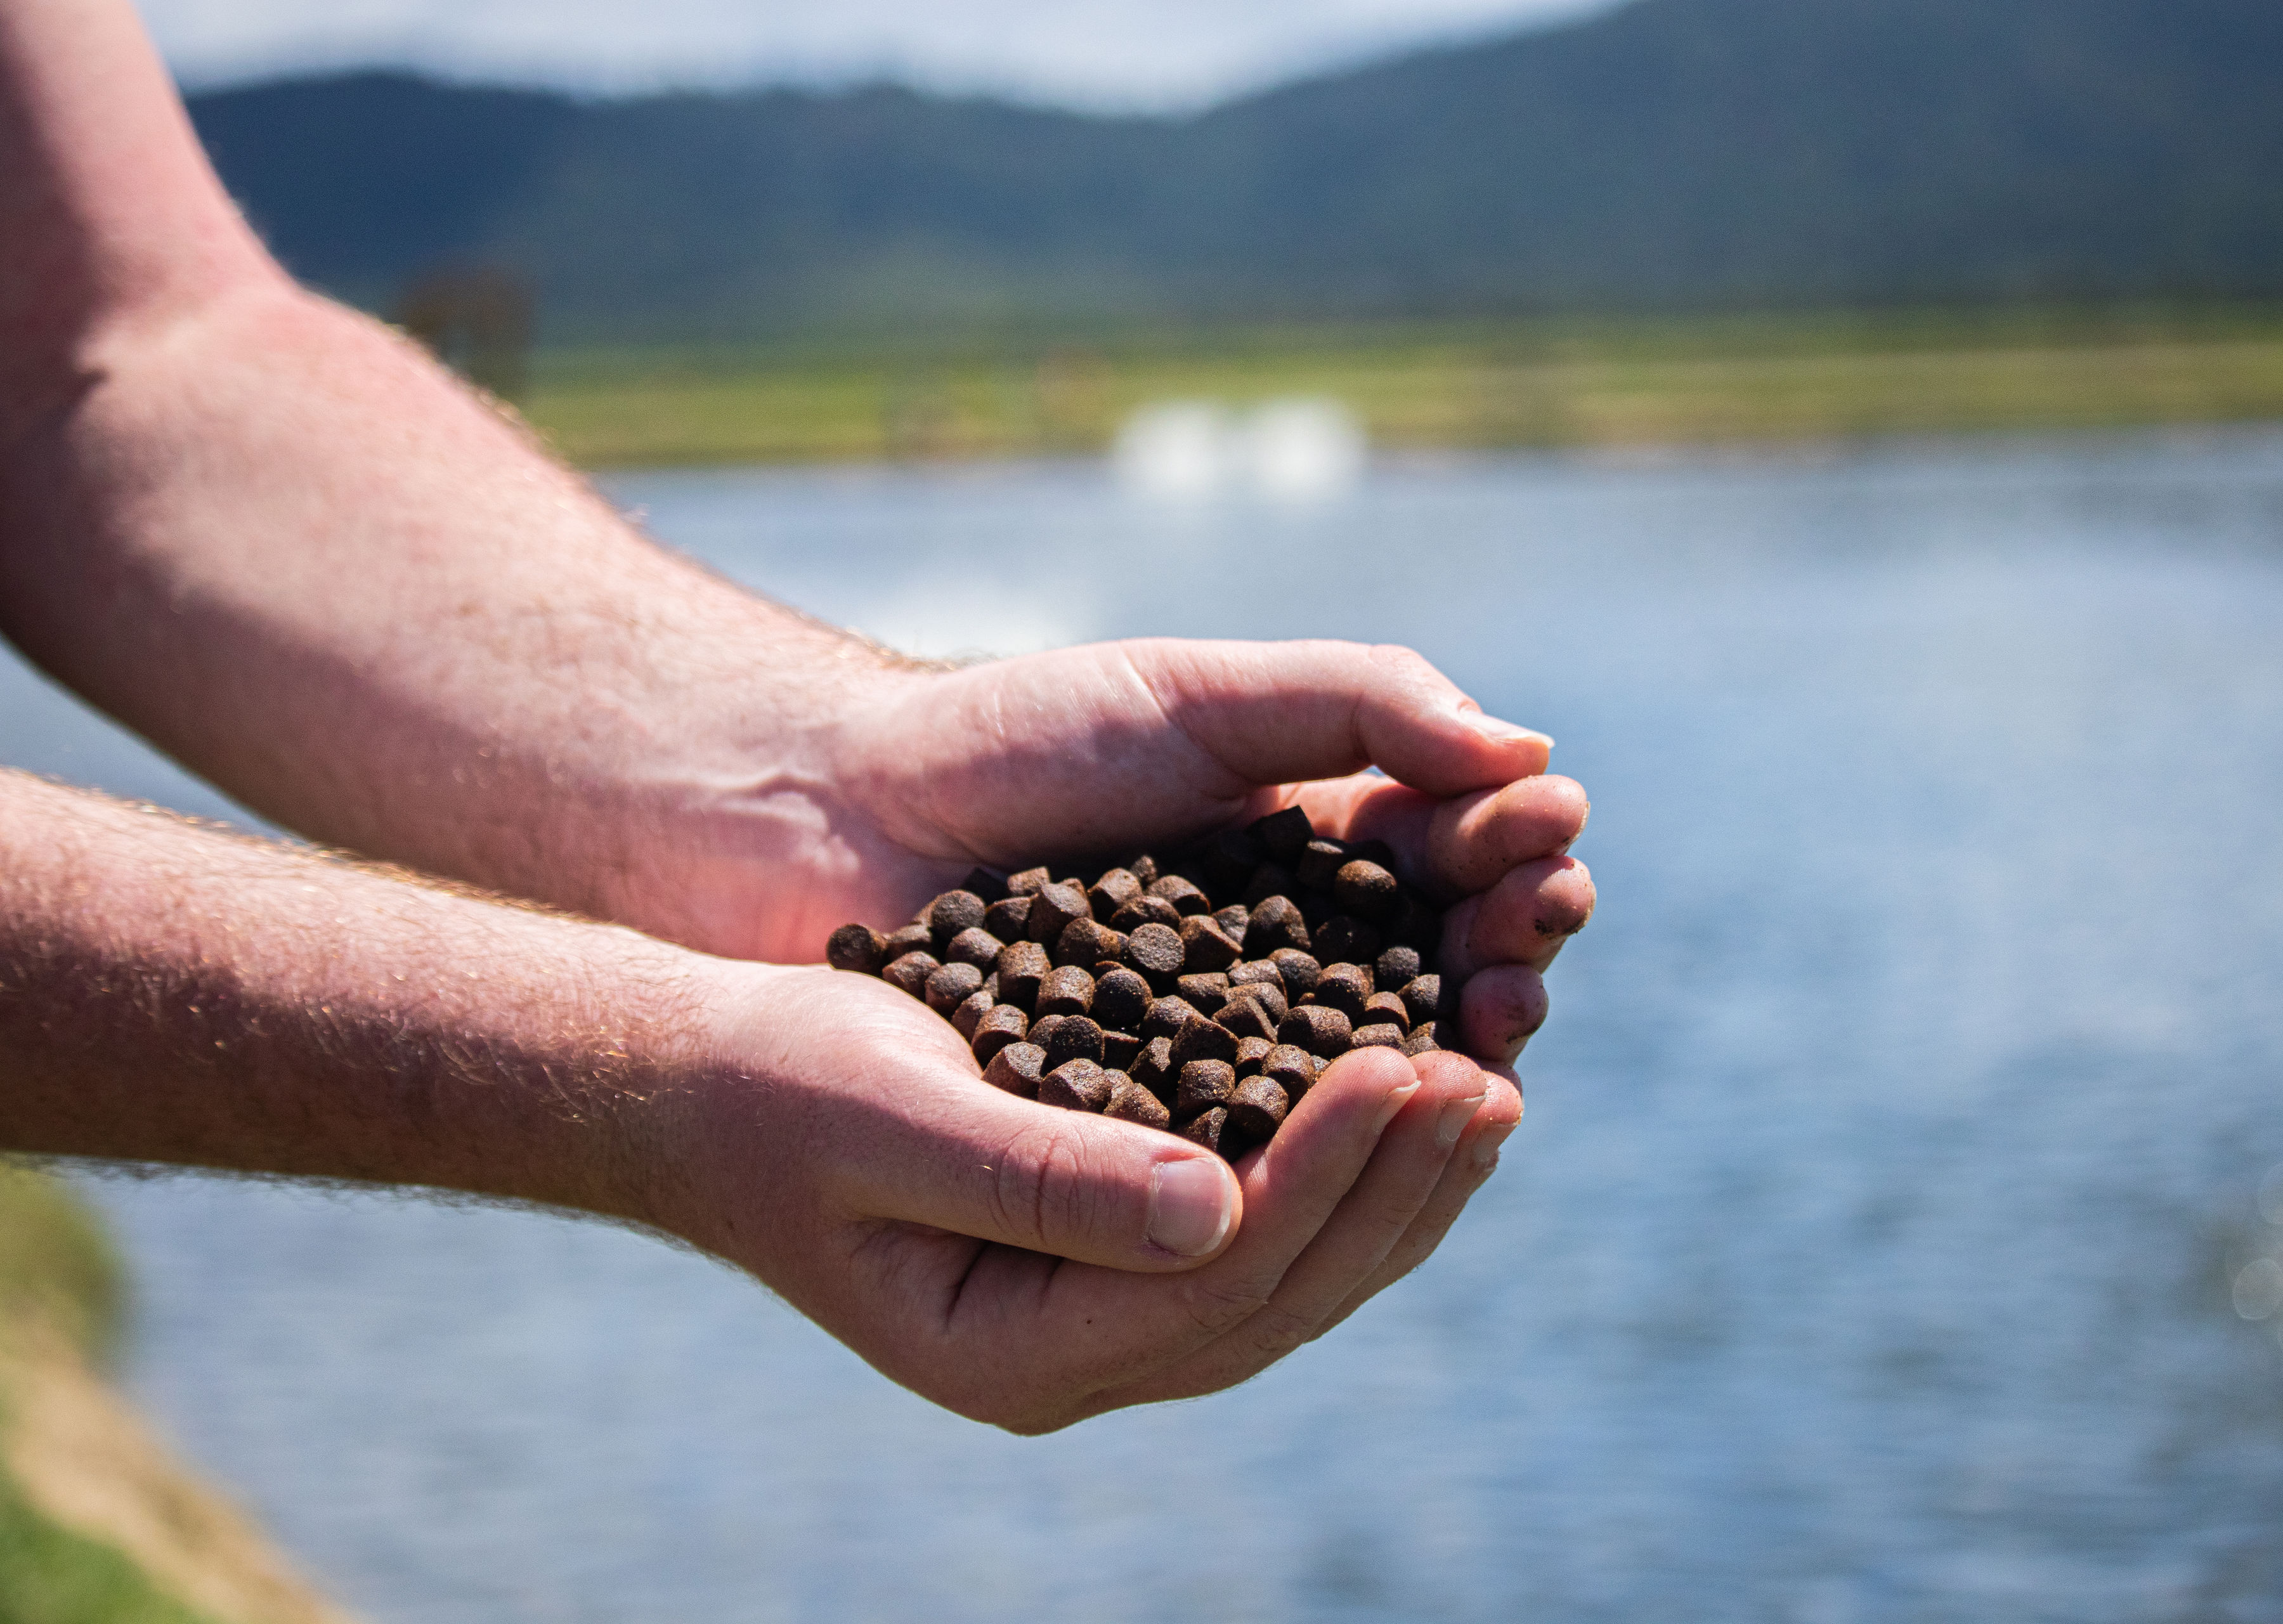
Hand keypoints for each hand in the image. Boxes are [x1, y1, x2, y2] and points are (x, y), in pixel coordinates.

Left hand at [625, 637, 1595, 1066]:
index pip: (1453, 857)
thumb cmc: (1021, 743)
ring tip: (1496, 1020)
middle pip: (1442, 966)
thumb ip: (1362, 707)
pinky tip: (1398, 1112)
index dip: (1514, 852)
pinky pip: (1285, 1142)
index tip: (1550, 841)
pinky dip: (1351, 1131)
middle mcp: (1291, 953)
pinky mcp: (1170, 1127)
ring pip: (1382, 1064)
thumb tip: (1533, 756)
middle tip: (1531, 939)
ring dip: (1458, 1043)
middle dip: (1509, 949)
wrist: (843, 825)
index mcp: (1313, 845)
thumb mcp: (1203, 696)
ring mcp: (1236, 1046)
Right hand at [663, 960, 1524, 1431]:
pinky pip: (1263, 1229)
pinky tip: (1402, 1088)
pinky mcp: (1117, 1253)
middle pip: (1280, 1295)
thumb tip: (1218, 1210)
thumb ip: (1039, 1175)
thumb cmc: (777, 1089)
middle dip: (1391, 1186)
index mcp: (1012, 1349)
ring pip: (1291, 1275)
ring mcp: (1100, 1317)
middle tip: (1486, 1074)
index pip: (1213, 1279)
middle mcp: (1073, 1358)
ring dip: (1392, 1184)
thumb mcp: (888, 1112)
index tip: (1405, 1060)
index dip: (1322, 1176)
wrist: (708, 1090)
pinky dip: (1341, 1163)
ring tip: (1483, 1079)